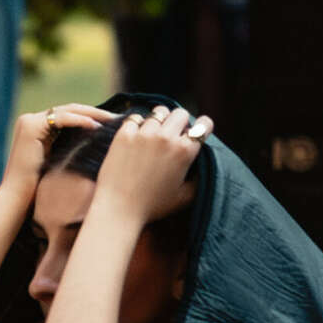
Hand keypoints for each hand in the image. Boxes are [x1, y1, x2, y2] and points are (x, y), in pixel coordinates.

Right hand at [0, 102, 116, 200]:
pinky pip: (60, 119)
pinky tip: (95, 126)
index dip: (91, 116)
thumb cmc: (37, 187)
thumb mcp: (58, 161)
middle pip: (69, 110)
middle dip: (95, 113)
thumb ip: (70, 146)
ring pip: (67, 111)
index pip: (69, 115)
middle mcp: (31, 120)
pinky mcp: (30, 126)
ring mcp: (29, 121)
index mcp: (37, 127)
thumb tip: (97, 139)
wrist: (17, 197)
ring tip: (110, 120)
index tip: (111, 123)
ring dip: (91, 114)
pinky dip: (79, 121)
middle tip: (116, 118)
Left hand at [98, 106, 211, 222]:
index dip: (203, 127)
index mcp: (185, 151)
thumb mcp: (185, 197)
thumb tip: (201, 167)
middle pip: (181, 114)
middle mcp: (166, 138)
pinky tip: (136, 135)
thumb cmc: (153, 206)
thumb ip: (198, 179)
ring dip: (159, 121)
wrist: (118, 209)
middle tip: (174, 132)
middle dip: (180, 122)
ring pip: (159, 112)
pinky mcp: (124, 135)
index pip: (204, 125)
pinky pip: (135, 118)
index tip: (197, 132)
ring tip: (154, 132)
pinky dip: (137, 124)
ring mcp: (144, 134)